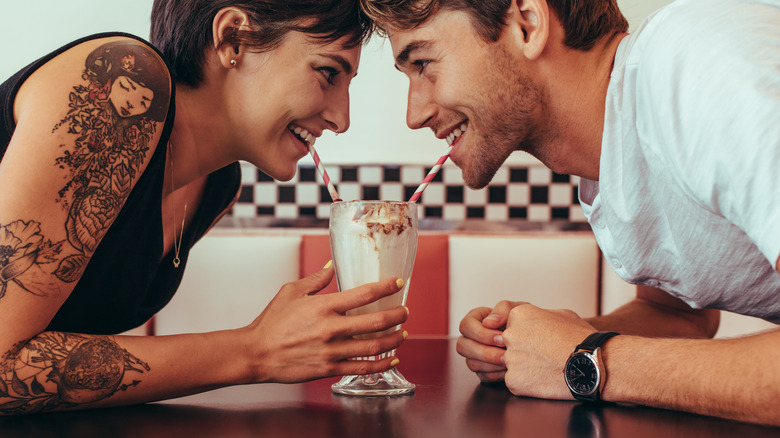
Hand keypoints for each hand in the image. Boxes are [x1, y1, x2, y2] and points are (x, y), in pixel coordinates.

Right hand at [243, 262, 408, 383]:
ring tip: (403, 334)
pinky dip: (382, 365)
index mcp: (324, 307)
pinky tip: (392, 360)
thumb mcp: (291, 292)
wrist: (256, 353)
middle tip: (405, 312)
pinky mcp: (329, 369)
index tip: (398, 283)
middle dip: (398, 316)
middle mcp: (332, 329)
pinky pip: (363, 368)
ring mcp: (332, 351)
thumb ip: (315, 280)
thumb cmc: (271, 323)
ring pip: (375, 347)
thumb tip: (331, 266)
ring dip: (394, 340)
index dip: (386, 287)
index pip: (364, 294)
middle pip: (377, 322)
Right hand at [456, 300, 523, 382]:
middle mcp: (470, 338)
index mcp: (474, 319)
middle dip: (484, 352)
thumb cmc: (522, 320)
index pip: (466, 326)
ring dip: (491, 364)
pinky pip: (482, 376)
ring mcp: (474, 355)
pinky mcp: (482, 370)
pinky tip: (509, 369)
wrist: (533, 338)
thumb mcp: (516, 309)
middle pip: (462, 346)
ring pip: (471, 363)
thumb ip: (502, 309)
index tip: (501, 337)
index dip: (481, 333)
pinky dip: (496, 374)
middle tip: (505, 353)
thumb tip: (488, 323)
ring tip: (510, 362)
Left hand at [502, 303, 594, 398]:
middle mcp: (510, 335)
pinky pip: (515, 382)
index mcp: (519, 314)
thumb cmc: (581, 337)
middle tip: (545, 356)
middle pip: (509, 345)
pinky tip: (545, 380)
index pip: (513, 326)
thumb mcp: (560, 314)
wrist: (591, 364)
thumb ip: (539, 315)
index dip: (528, 336)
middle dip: (524, 351)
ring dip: (526, 368)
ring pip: (512, 364)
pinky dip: (528, 384)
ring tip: (547, 368)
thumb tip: (534, 318)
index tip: (541, 341)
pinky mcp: (513, 380)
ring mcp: (510, 358)